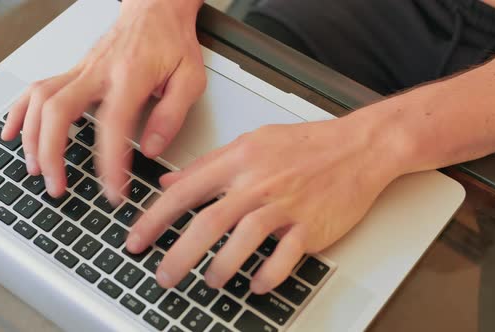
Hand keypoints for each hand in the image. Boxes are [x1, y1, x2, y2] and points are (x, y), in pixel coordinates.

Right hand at [1, 0, 205, 202]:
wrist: (155, 10)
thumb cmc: (171, 42)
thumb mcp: (190, 79)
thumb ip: (172, 115)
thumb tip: (150, 148)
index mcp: (130, 77)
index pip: (112, 125)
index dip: (109, 162)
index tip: (112, 191)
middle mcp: (97, 72)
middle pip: (58, 111)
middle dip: (51, 153)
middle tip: (58, 186)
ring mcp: (81, 70)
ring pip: (40, 101)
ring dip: (33, 138)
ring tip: (37, 169)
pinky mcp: (73, 71)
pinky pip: (36, 89)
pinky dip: (20, 113)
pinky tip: (14, 134)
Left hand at [126, 110, 409, 293]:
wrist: (358, 147)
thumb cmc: (306, 144)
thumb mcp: (250, 142)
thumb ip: (207, 164)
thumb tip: (170, 181)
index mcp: (238, 160)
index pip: (185, 191)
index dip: (154, 219)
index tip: (137, 239)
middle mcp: (258, 183)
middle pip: (208, 222)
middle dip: (180, 254)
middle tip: (163, 275)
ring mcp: (285, 205)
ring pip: (244, 240)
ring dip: (221, 267)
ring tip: (210, 281)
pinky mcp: (310, 225)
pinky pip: (285, 256)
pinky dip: (268, 274)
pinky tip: (256, 283)